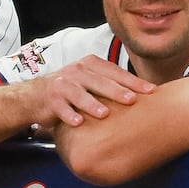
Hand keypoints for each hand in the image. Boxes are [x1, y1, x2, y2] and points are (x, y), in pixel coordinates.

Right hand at [28, 55, 155, 128]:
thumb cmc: (73, 88)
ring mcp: (63, 85)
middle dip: (117, 90)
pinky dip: (69, 115)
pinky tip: (78, 122)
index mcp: (91, 65)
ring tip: (104, 113)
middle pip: (100, 81)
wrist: (37, 95)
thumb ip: (112, 83)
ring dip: (92, 104)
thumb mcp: (92, 80)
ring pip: (79, 94)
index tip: (150, 91)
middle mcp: (78, 71)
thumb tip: (147, 94)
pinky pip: (61, 108)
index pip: (115, 72)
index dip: (133, 81)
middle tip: (132, 100)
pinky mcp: (51, 100)